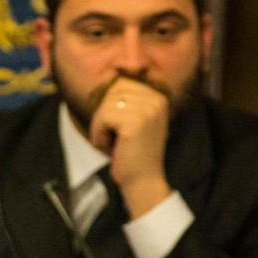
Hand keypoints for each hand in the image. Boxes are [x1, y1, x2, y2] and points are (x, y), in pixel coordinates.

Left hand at [88, 76, 171, 218]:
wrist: (143, 182)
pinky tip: (112, 147)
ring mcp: (148, 110)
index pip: (122, 83)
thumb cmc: (132, 152)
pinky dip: (99, 134)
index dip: (111, 106)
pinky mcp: (135, 123)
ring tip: (115, 142)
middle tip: (116, 136)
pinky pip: (102, 118)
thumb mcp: (133, 118)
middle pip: (113, 91)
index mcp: (158, 96)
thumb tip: (108, 75)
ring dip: (101, 126)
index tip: (121, 127)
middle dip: (105, 115)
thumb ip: (125, 98)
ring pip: (106, 105)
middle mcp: (156, 100)